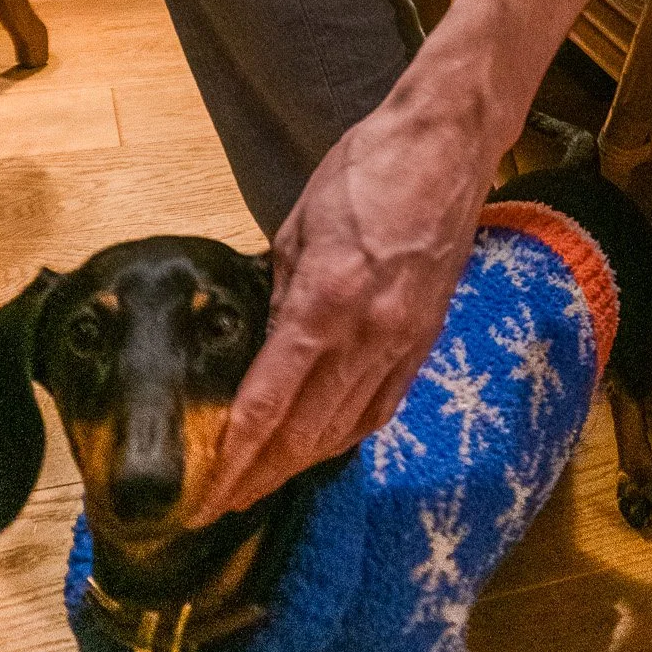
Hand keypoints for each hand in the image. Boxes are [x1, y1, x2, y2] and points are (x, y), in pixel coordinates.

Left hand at [187, 73, 497, 521]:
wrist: (447, 147)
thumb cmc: (367, 169)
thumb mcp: (298, 224)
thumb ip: (277, 292)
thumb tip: (261, 345)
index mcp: (325, 302)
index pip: (268, 404)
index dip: (232, 456)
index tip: (204, 489)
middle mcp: (367, 336)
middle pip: (304, 434)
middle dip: (257, 476)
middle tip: (218, 504)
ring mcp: (402, 343)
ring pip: (344, 431)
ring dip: (298, 465)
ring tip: (260, 484)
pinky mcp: (425, 340)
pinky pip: (379, 408)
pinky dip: (344, 438)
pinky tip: (320, 446)